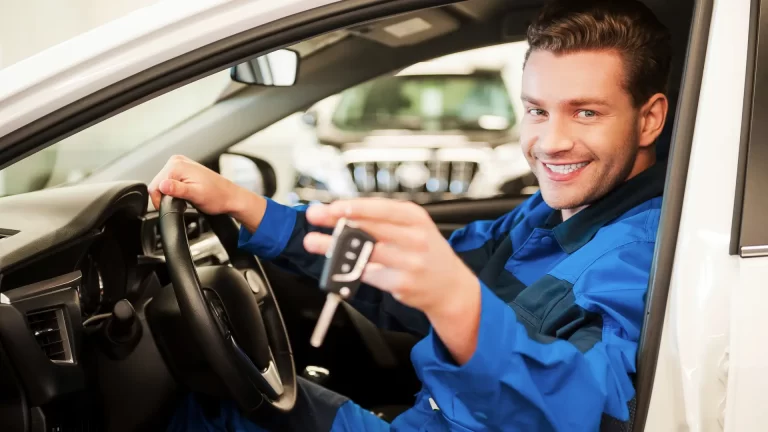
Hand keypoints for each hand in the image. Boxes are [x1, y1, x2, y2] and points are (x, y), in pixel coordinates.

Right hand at [148, 155, 247, 214]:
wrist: (230, 196)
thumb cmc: (217, 197)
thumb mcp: (196, 195)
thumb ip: (178, 190)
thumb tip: (163, 186)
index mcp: (177, 165)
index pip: (154, 186)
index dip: (160, 201)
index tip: (173, 206)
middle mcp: (177, 161)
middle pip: (158, 184)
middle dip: (167, 197)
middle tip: (182, 202)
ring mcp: (180, 163)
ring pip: (163, 184)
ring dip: (171, 194)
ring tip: (186, 198)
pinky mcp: (183, 169)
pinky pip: (170, 181)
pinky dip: (175, 190)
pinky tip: (186, 194)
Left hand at [303, 198, 479, 317]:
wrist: (450, 286)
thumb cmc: (426, 252)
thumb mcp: (414, 227)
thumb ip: (384, 220)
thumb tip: (344, 213)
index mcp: (415, 218)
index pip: (381, 208)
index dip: (355, 207)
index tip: (333, 206)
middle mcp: (415, 238)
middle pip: (370, 228)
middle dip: (337, 222)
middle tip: (315, 217)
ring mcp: (410, 262)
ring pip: (365, 252)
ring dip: (335, 247)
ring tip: (315, 242)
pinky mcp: (402, 284)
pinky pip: (369, 274)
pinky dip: (351, 269)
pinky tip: (337, 264)